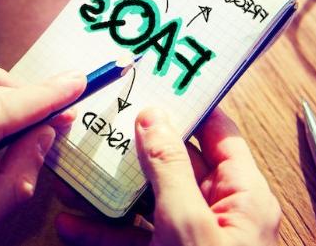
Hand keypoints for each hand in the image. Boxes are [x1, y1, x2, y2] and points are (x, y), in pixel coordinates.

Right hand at [55, 108, 280, 245]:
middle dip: (135, 150)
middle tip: (104, 125)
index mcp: (243, 195)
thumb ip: (169, 168)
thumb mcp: (187, 223)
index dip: (190, 107)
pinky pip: (135, 238)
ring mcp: (191, 239)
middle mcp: (220, 212)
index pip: (219, 134)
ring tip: (76, 173)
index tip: (156, 85)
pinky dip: (105, 232)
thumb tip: (154, 118)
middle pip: (175, 165)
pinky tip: (73, 226)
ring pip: (148, 202)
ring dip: (111, 192)